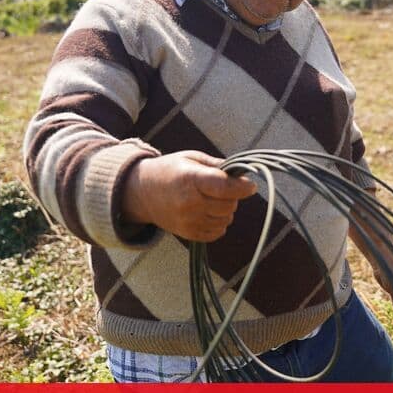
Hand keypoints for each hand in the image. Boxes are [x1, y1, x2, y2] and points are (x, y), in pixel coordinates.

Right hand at [119, 151, 256, 241]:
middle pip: (228, 205)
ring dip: (226, 210)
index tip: (251, 185)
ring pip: (225, 220)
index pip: (224, 187)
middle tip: (223, 188)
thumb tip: (241, 173)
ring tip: (211, 199)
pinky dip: (219, 223)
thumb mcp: (191, 158)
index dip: (242, 187)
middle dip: (233, 196)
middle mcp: (189, 203)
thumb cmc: (170, 170)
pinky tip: (208, 212)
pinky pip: (217, 232)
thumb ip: (217, 165)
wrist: (141, 193)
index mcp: (190, 180)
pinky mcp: (188, 234)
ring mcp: (188, 221)